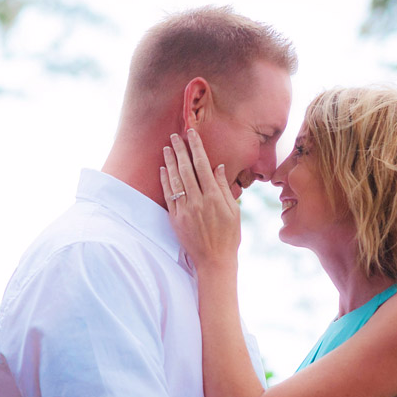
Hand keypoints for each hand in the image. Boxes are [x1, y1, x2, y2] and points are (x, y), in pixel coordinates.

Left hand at [159, 129, 240, 270]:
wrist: (214, 261)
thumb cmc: (228, 237)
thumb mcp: (233, 212)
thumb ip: (224, 188)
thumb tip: (218, 167)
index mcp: (215, 198)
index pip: (203, 166)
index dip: (197, 148)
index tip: (192, 135)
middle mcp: (199, 201)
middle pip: (187, 169)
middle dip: (180, 150)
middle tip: (174, 136)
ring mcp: (185, 210)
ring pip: (176, 180)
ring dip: (170, 162)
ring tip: (166, 148)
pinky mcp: (176, 218)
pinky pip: (168, 195)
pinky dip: (165, 181)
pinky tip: (163, 169)